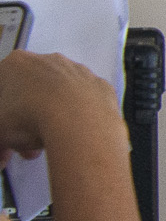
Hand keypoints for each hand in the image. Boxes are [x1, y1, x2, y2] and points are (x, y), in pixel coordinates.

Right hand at [0, 48, 117, 159]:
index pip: (2, 90)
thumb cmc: (28, 119)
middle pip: (31, 95)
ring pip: (57, 99)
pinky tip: (72, 136)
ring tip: (47, 145)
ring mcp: (78, 71)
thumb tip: (1, 160)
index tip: (7, 133)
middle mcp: (48, 60)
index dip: (4, 115)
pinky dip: (76, 118)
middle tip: (24, 147)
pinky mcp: (100, 85)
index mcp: (15, 64)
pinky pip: (83, 103)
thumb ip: (0, 147)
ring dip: (50, 122)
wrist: (78, 121)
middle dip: (25, 123)